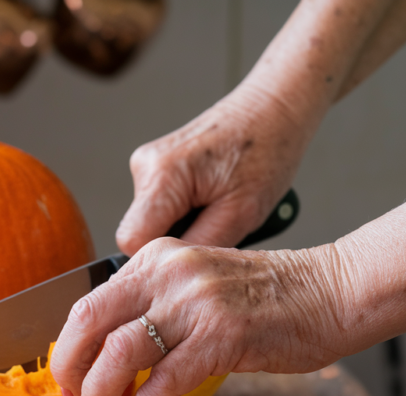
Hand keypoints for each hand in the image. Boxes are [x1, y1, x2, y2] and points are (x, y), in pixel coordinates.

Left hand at [50, 238, 347, 395]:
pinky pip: (164, 380)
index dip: (70, 350)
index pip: (88, 303)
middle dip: (70, 372)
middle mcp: (167, 271)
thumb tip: (106, 358)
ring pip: (118, 354)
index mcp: (156, 258)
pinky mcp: (221, 334)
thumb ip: (154, 307)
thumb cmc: (266, 298)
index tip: (72, 383)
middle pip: (87, 323)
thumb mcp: (196, 284)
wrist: (331, 290)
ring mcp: (193, 301)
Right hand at [116, 86, 312, 253]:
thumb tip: (172, 276)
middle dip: (176, 242)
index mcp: (162, 176)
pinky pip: (160, 207)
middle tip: (217, 229)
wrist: (273, 110)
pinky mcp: (156, 166)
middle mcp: (145, 166)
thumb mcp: (241, 213)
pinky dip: (186, 212)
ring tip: (220, 210)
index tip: (191, 261)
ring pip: (151, 222)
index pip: (132, 243)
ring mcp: (148, 164)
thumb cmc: (266, 151)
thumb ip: (199, 246)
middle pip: (139, 234)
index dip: (159, 261)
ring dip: (184, 227)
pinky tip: (212, 200)